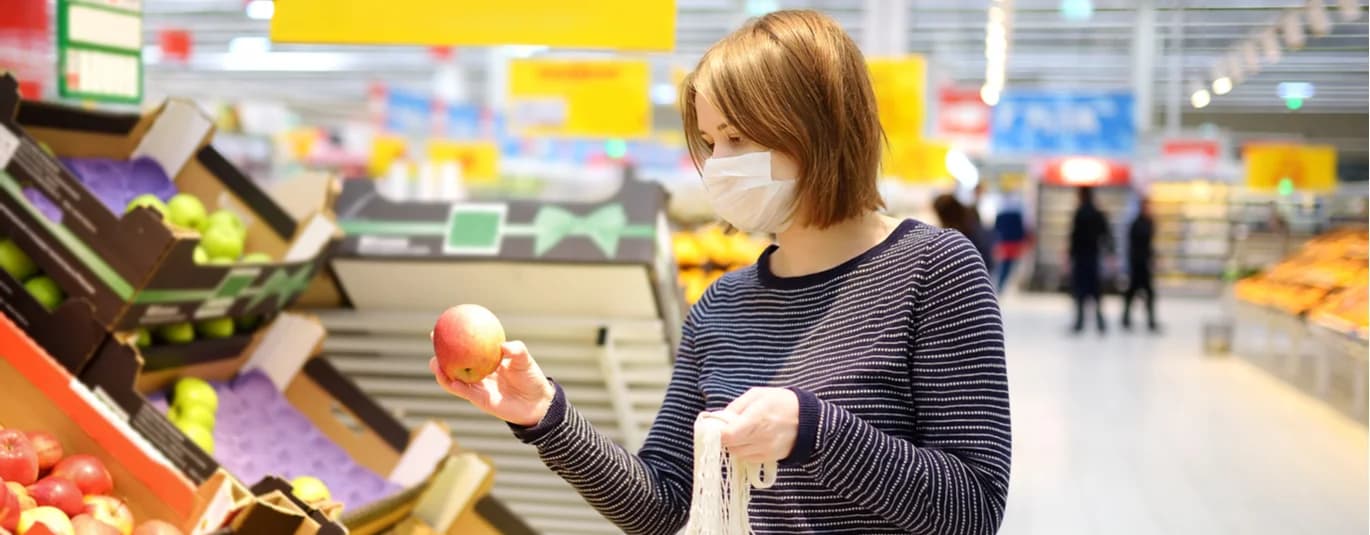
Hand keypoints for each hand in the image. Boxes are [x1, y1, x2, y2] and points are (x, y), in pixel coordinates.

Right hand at [429, 339, 554, 426]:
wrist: (536, 402)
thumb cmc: (530, 377)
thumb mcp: (524, 359)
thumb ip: (516, 350)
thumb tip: (503, 345)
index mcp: (487, 359)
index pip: (469, 345)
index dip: (456, 336)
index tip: (445, 324)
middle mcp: (479, 371)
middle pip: (455, 361)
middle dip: (442, 351)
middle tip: (434, 340)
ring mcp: (477, 385)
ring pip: (454, 378)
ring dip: (442, 372)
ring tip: (434, 363)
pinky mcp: (479, 400)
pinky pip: (464, 392)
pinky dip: (455, 386)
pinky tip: (450, 380)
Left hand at [719, 387, 798, 463]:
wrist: (809, 420)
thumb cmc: (782, 402)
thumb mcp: (757, 394)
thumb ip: (736, 406)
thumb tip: (719, 418)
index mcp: (756, 419)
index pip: (727, 435)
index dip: (716, 432)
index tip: (713, 426)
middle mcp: (760, 438)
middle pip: (729, 446)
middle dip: (724, 437)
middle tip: (727, 427)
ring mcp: (765, 451)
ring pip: (737, 454)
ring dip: (734, 444)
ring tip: (741, 432)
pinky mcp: (769, 458)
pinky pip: (747, 458)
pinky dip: (744, 450)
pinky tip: (750, 439)